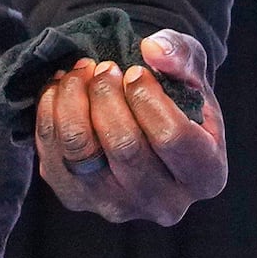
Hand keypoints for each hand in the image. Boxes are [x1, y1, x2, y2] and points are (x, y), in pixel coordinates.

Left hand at [33, 29, 228, 225]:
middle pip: (124, 147)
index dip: (146, 97)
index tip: (135, 71)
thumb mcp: (192, 70)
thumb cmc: (178, 97)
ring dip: (73, 102)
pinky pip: (52, 158)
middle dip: (107, 95)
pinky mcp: (78, 200)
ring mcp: (118, 208)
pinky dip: (50, 116)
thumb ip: (181, 55)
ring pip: (82, 154)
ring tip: (80, 73)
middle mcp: (166, 203)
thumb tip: (152, 49)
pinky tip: (60, 90)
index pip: (171, 137)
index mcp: (206, 175)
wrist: (147, 125)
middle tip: (104, 67)